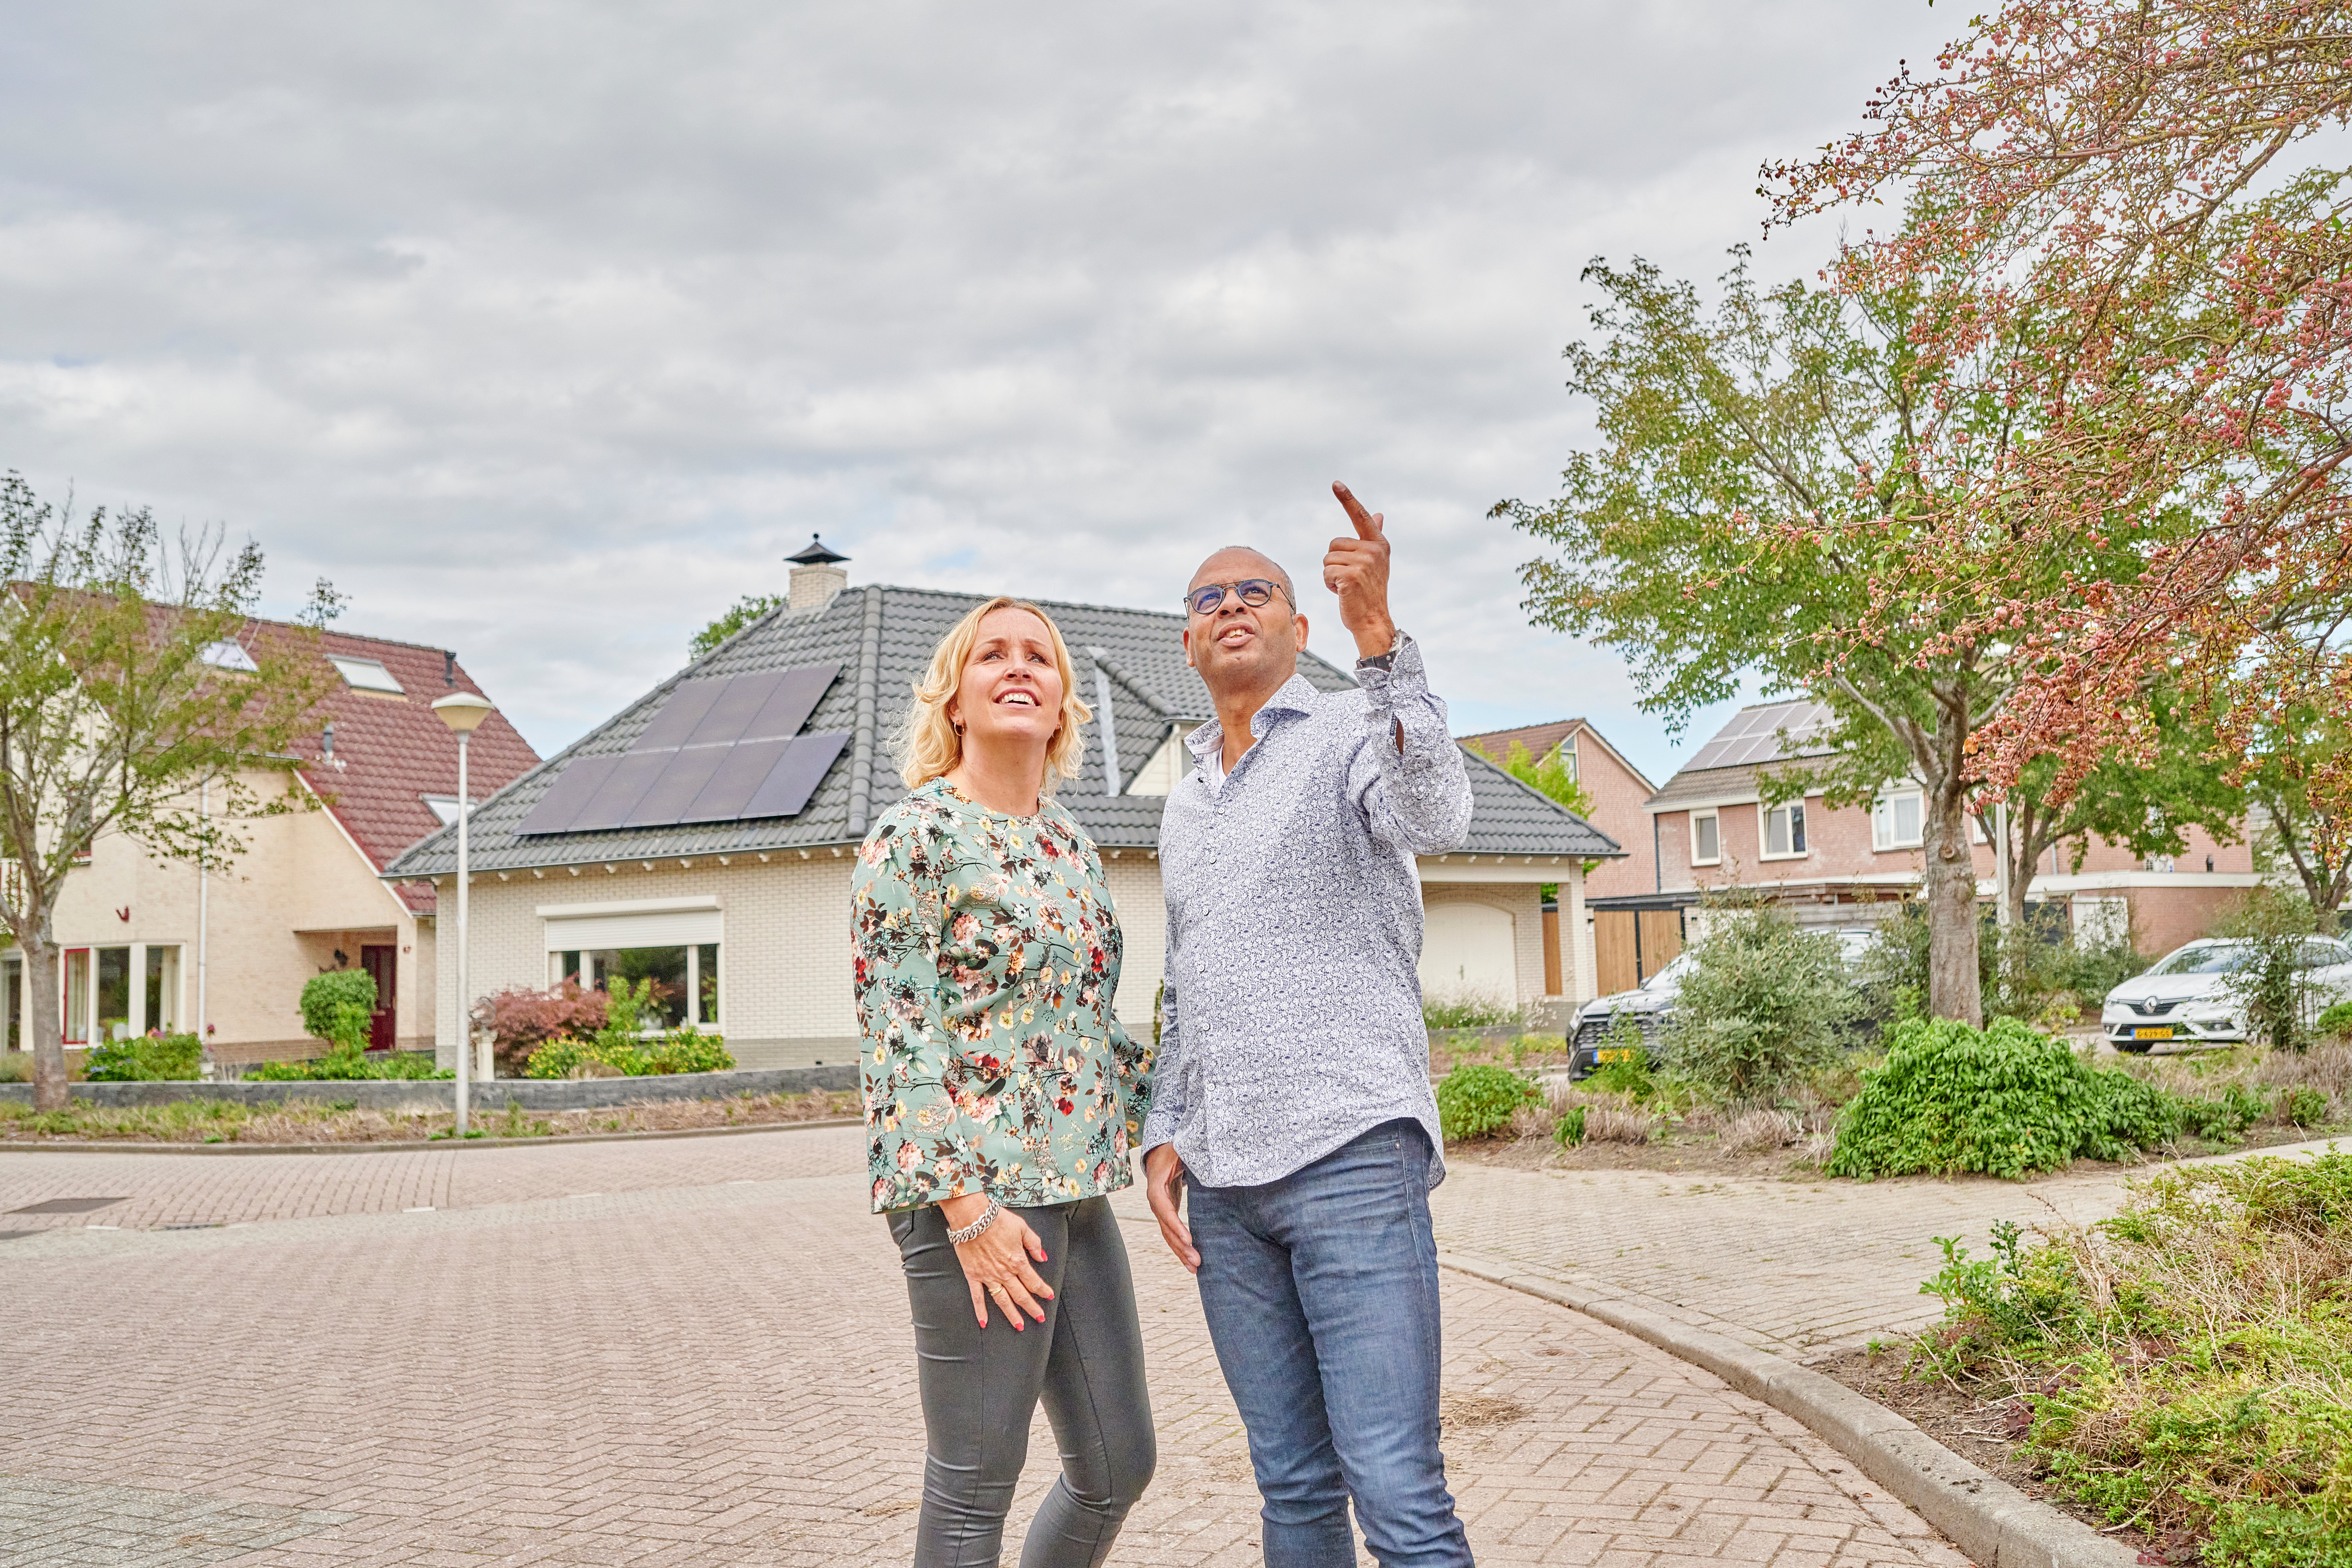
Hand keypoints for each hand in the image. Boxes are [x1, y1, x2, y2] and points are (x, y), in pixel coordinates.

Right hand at [940, 1192, 1053, 1328]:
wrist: (972, 1217)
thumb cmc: (997, 1220)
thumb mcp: (1022, 1227)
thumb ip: (1034, 1244)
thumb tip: (1043, 1258)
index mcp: (1018, 1261)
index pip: (1034, 1281)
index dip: (1043, 1290)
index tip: (1049, 1296)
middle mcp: (1004, 1273)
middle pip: (1021, 1295)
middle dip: (1032, 1308)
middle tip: (1040, 1318)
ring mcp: (988, 1276)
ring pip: (1002, 1301)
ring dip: (1012, 1315)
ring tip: (1019, 1326)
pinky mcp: (973, 1276)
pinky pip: (977, 1297)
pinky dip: (980, 1311)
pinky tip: (984, 1323)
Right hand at [1142, 1144, 1197, 1273]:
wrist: (1161, 1153)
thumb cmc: (1173, 1149)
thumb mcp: (1180, 1148)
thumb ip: (1190, 1154)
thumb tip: (1208, 1159)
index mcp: (1156, 1185)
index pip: (1163, 1208)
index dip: (1175, 1224)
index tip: (1189, 1238)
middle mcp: (1155, 1201)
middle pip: (1165, 1227)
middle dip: (1180, 1246)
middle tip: (1196, 1261)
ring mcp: (1160, 1209)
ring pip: (1168, 1235)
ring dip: (1180, 1252)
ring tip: (1195, 1267)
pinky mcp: (1167, 1214)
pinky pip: (1171, 1233)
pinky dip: (1179, 1248)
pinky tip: (1189, 1261)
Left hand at [1324, 482, 1395, 660]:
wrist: (1372, 620)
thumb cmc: (1370, 591)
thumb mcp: (1374, 562)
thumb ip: (1373, 537)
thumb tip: (1378, 513)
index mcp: (1379, 544)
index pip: (1360, 516)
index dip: (1347, 499)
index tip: (1335, 483)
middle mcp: (1373, 550)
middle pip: (1333, 544)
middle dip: (1335, 562)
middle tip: (1350, 579)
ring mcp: (1363, 563)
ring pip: (1327, 560)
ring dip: (1331, 575)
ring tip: (1347, 586)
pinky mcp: (1350, 576)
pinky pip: (1326, 573)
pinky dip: (1329, 585)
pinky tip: (1343, 593)